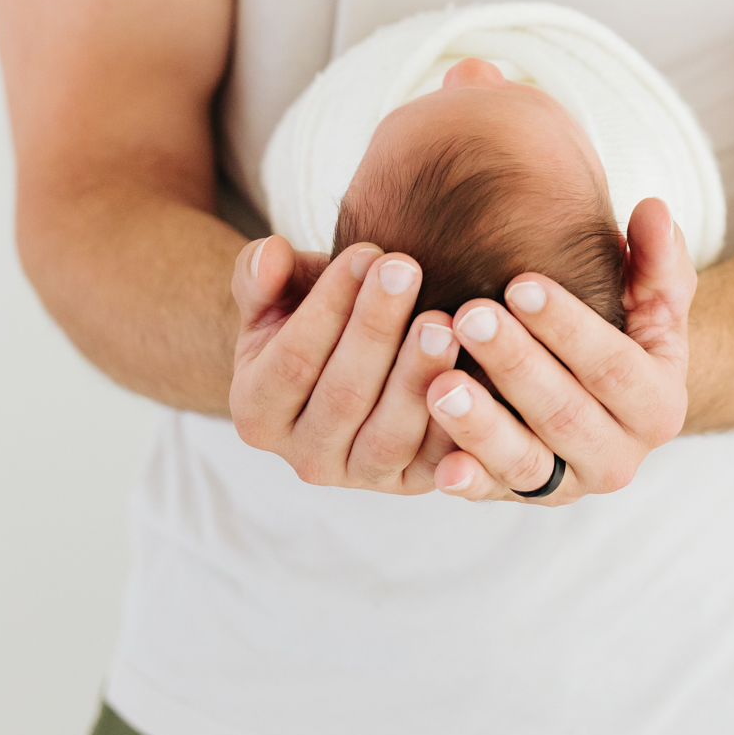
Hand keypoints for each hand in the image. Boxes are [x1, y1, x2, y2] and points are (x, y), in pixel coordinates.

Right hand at [229, 235, 458, 491]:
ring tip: (444, 321)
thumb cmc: (309, 317)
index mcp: (257, 412)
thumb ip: (260, 276)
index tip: (366, 251)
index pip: (292, 360)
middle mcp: (304, 456)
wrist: (348, 362)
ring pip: (390, 435)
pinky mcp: (410, 483)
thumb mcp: (275, 297)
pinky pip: (437, 462)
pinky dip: (457, 422)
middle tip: (408, 269)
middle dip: (377, 328)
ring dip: (418, 376)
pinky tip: (476, 372)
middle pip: (343, 396)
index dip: (328, 305)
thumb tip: (269, 254)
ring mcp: (359, 474)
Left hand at [425, 197, 695, 504]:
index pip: (612, 364)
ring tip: (438, 384)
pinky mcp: (524, 497)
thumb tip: (654, 210)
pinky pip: (493, 492)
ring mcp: (569, 484)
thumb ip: (657, 256)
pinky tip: (440, 465)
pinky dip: (468, 482)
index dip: (567, 325)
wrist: (608, 393)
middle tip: (467, 316)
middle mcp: (619, 458)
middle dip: (515, 363)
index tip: (520, 282)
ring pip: (525, 461)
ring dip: (481, 425)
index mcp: (659, 407)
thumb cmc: (626, 325)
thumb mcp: (653, 293)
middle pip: (564, 412)